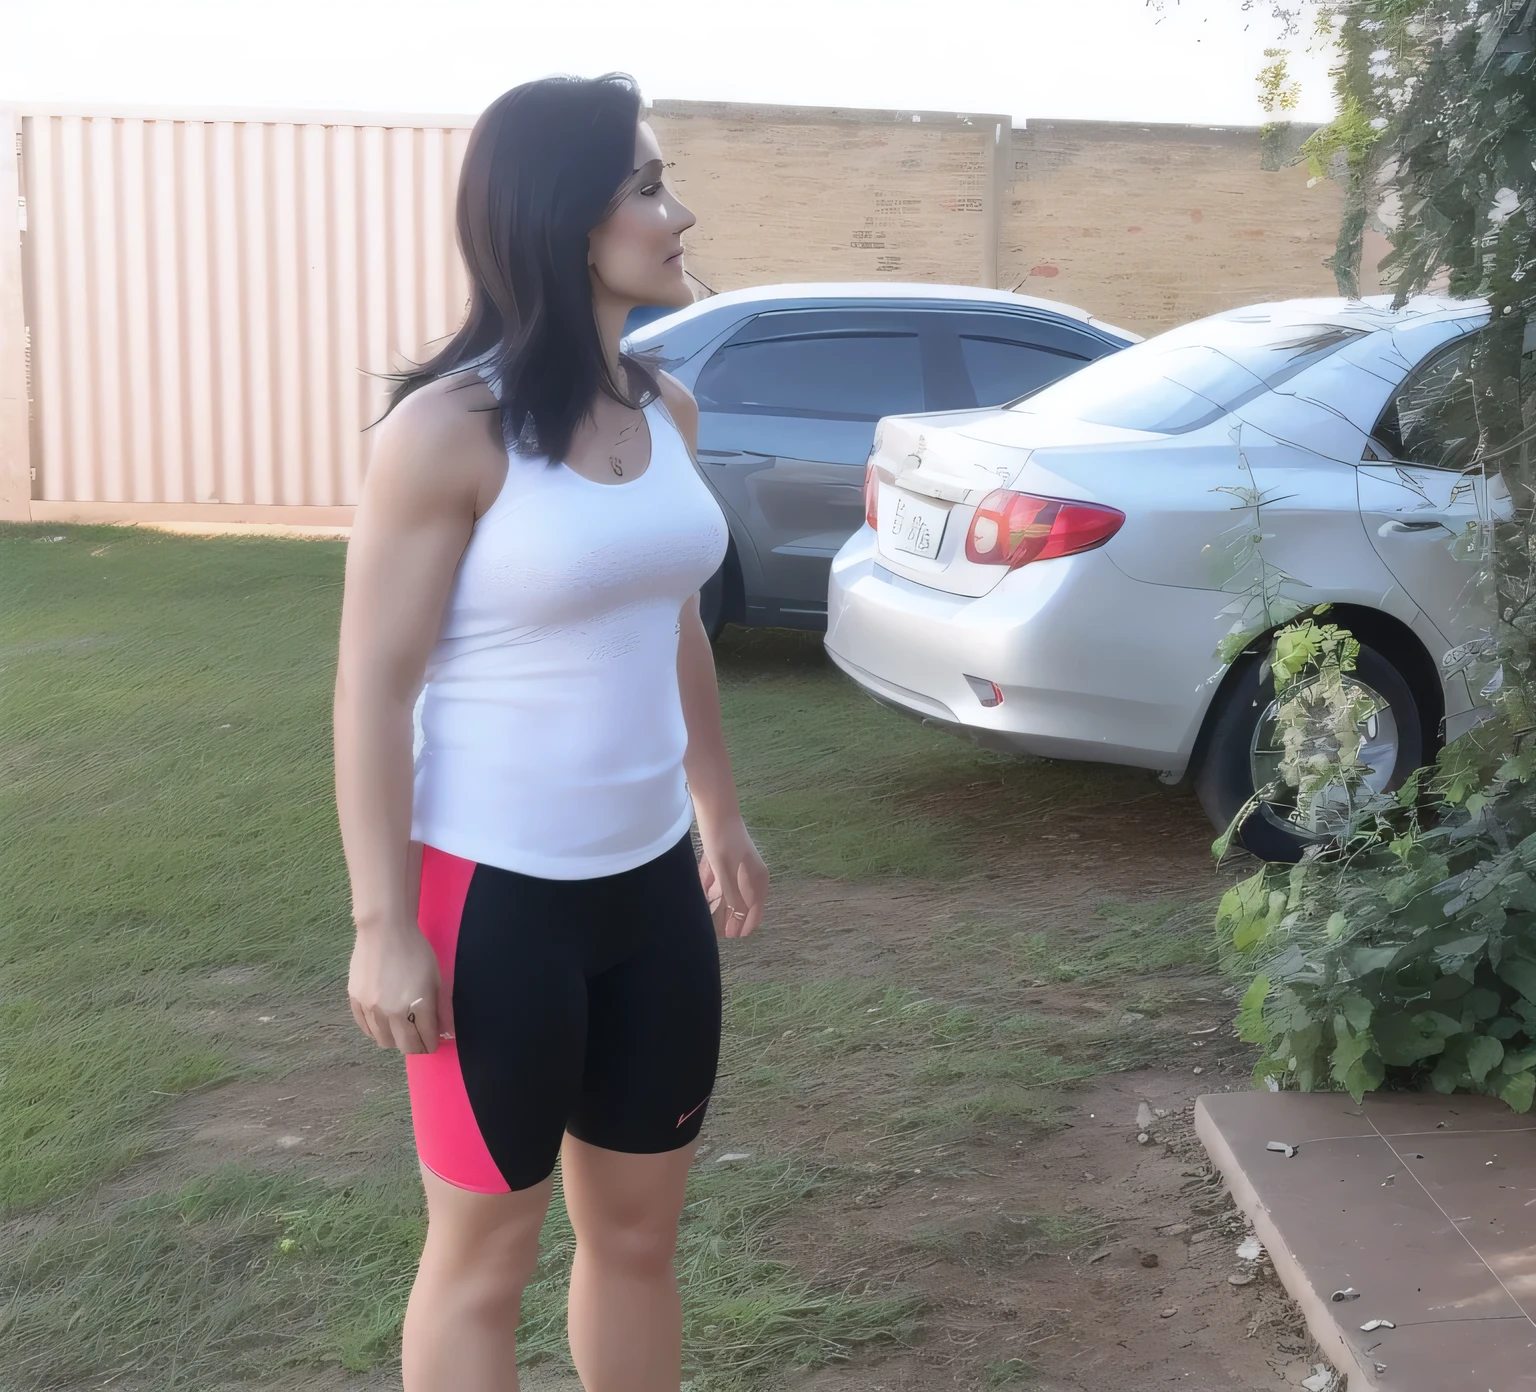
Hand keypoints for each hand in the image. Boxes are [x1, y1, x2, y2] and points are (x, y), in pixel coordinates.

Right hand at [347, 920, 453, 1053]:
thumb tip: (448, 1032)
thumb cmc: (416, 951)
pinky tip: (383, 1023)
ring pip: (383, 1041)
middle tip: (419, 1039)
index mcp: (417, 1006)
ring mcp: (371, 1008)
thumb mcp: (436, 978)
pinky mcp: (355, 1001)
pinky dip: (376, 1031)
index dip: (432, 1044)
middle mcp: (392, 1012)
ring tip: (401, 1029)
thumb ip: (441, 1009)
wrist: (385, 930)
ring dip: (395, 1039)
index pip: (425, 1040)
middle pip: (404, 1046)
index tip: (433, 1041)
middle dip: (415, 1046)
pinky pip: (365, 1028)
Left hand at [698, 815, 768, 937]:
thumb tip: (738, 917)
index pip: (754, 909)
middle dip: (733, 917)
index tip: (734, 937)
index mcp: (757, 878)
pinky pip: (720, 879)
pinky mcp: (725, 858)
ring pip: (730, 891)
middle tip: (723, 934)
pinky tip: (704, 895)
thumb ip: (732, 895)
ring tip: (711, 919)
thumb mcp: (726, 871)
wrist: (715, 808)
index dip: (745, 924)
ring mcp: (738, 865)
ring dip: (721, 904)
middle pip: (743, 902)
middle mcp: (750, 874)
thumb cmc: (722, 840)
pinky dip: (713, 888)